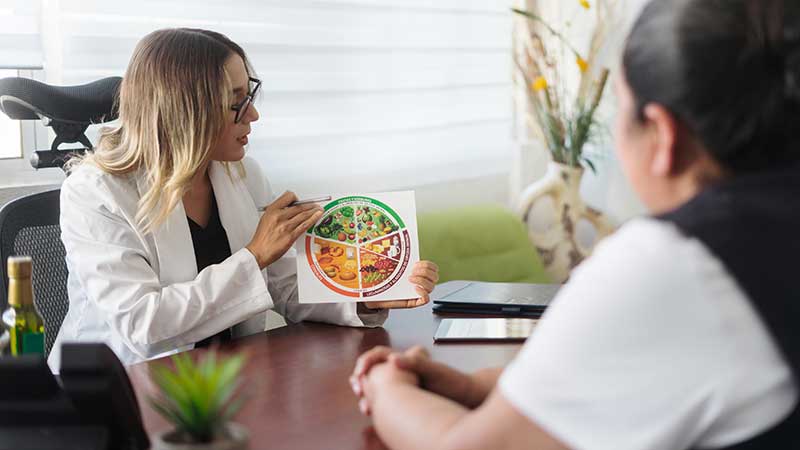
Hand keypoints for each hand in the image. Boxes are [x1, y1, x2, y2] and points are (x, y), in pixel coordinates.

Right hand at [246, 191, 322, 268]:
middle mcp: (279, 216)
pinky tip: (317, 216)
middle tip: (316, 204)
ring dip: (314, 210)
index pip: (288, 196)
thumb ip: (277, 211)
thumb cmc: (262, 238)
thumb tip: (289, 208)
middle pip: (299, 206)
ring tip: (320, 209)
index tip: (301, 201)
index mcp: (272, 210)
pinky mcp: (291, 236)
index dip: (296, 198)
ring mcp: (285, 226)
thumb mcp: (266, 218)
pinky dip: (313, 219)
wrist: (259, 252)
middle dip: (310, 204)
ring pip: (304, 214)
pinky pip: (305, 225)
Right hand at [351, 345, 476, 408]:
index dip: (366, 361)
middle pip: (373, 371)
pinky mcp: (406, 398)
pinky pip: (384, 400)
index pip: (378, 354)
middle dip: (360, 379)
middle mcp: (402, 371)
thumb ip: (415, 362)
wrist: (466, 397)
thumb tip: (393, 358)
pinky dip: (376, 405)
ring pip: (376, 387)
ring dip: (367, 394)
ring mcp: (403, 385)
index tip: (361, 372)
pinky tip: (374, 412)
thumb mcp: (434, 370)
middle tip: (357, 389)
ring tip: (365, 406)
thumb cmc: (454, 381)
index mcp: (406, 360)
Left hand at [362, 261, 438, 309]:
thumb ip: (396, 258)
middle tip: (411, 272)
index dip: (427, 265)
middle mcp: (420, 283)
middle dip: (424, 272)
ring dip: (422, 281)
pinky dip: (423, 293)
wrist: (376, 295)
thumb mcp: (391, 267)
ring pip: (431, 287)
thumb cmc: (384, 281)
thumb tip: (394, 245)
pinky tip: (414, 289)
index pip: (433, 267)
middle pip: (435, 277)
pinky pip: (426, 299)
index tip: (415, 264)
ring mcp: (418, 293)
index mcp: (418, 273)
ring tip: (410, 279)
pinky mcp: (414, 302)